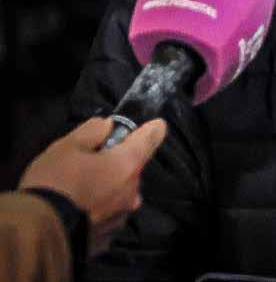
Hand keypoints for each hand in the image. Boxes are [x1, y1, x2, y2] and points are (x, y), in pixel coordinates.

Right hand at [19, 117, 166, 255]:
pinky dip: (98, 209)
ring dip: (108, 187)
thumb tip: (107, 128)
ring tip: (80, 189)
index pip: (152, 138)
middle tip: (91, 162)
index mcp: (127, 164)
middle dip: (118, 161)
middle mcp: (131, 191)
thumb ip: (93, 130)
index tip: (152, 125)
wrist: (36, 235)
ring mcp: (120, 217)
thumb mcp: (67, 145)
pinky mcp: (106, 238)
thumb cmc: (53, 184)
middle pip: (133, 167)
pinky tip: (78, 209)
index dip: (151, 129)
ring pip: (121, 192)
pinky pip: (108, 214)